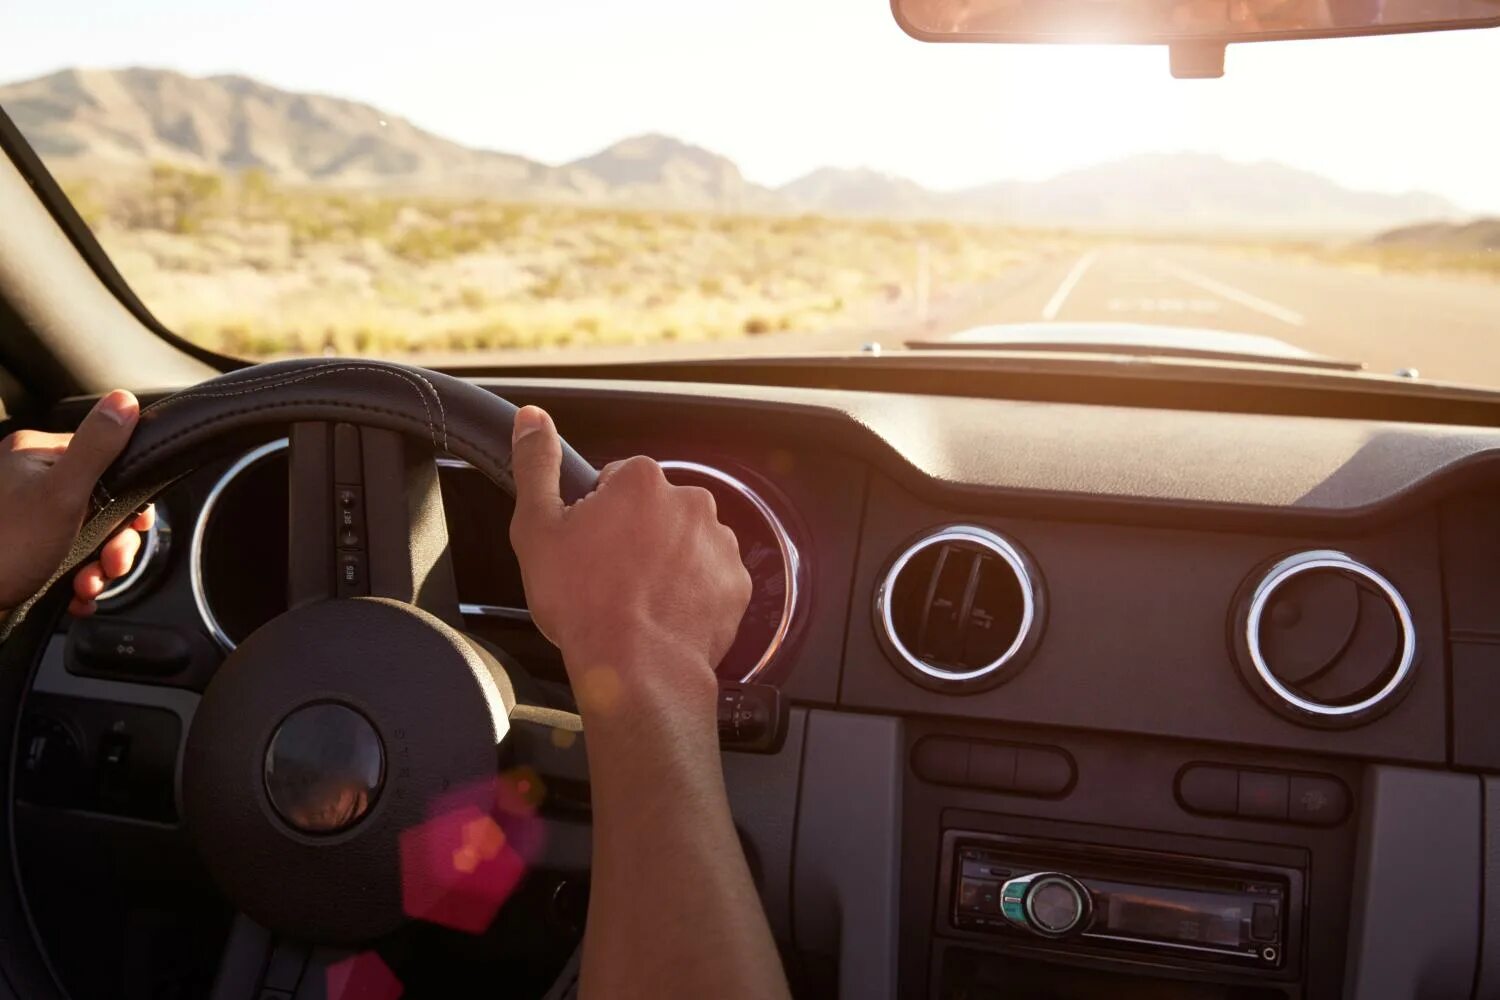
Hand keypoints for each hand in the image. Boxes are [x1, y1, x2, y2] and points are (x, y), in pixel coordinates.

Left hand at [0, 390, 153, 617]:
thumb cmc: (5, 548)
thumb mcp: (62, 494)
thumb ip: (97, 447)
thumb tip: (125, 400)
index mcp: (35, 455)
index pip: (106, 462)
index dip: (128, 499)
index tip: (135, 525)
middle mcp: (29, 480)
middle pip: (101, 505)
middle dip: (113, 543)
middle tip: (109, 565)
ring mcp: (27, 515)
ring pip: (89, 536)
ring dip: (98, 568)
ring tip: (87, 586)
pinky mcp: (27, 547)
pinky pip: (70, 558)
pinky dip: (80, 579)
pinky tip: (76, 594)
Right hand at [507, 405, 751, 723]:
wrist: (637, 669)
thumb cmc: (585, 604)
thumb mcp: (537, 529)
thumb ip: (536, 466)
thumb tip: (532, 419)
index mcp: (641, 482)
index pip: (616, 482)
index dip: (596, 516)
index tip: (587, 548)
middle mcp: (689, 502)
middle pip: (654, 510)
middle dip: (634, 537)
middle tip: (608, 579)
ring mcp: (719, 542)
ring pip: (684, 542)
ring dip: (665, 563)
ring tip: (636, 602)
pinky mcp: (736, 582)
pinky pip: (710, 577)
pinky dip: (691, 591)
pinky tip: (664, 614)